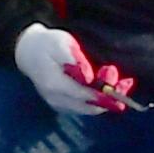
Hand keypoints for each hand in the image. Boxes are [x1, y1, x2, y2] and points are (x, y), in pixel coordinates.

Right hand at [14, 24, 138, 115]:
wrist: (27, 52)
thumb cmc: (47, 44)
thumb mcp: (61, 43)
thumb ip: (76, 60)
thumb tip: (90, 77)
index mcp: (55, 84)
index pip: (85, 95)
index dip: (106, 92)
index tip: (124, 84)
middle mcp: (56, 99)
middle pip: (90, 106)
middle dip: (111, 97)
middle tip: (126, 82)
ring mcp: (58, 104)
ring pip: (89, 109)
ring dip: (107, 99)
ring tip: (121, 83)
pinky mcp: (61, 105)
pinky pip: (84, 107)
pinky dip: (98, 99)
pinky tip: (108, 87)